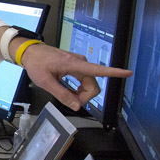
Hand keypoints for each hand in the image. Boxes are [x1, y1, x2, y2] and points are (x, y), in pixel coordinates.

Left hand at [15, 41, 131, 110]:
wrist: (31, 53)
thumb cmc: (37, 63)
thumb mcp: (46, 82)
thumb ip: (62, 94)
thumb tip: (76, 105)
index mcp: (73, 65)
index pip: (98, 69)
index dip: (115, 72)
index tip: (128, 72)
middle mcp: (80, 63)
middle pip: (94, 86)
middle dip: (84, 97)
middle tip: (69, 100)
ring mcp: (79, 64)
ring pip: (90, 85)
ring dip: (81, 94)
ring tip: (67, 94)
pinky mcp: (77, 67)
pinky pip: (86, 82)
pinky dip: (80, 89)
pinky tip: (70, 91)